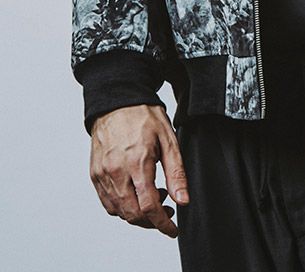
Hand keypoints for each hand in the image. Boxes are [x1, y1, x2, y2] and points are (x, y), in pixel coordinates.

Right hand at [88, 104, 188, 236]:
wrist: (117, 101)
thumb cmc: (143, 116)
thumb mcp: (168, 140)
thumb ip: (176, 173)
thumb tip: (183, 199)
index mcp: (137, 163)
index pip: (149, 207)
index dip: (163, 223)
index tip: (173, 229)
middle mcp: (116, 172)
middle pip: (132, 214)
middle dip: (152, 221)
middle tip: (167, 211)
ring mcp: (102, 175)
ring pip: (118, 211)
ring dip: (137, 214)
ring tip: (153, 196)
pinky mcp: (95, 174)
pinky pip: (107, 202)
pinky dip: (122, 207)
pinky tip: (135, 194)